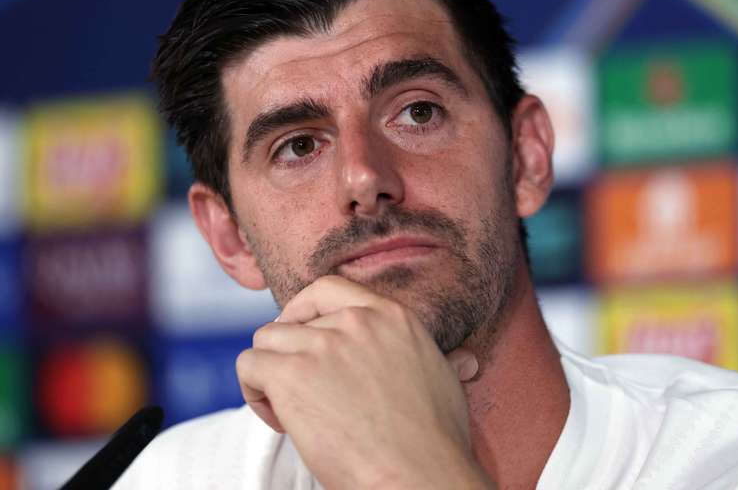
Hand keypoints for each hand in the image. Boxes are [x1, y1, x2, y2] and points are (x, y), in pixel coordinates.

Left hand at [236, 275, 492, 488]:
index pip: (329, 289)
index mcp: (392, 317)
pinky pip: (249, 366)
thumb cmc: (436, 442)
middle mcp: (356, 321)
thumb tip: (467, 360)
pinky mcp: (293, 374)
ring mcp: (322, 344)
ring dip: (270, 374)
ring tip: (291, 411)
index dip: (305, 311)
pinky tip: (282, 421)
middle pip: (292, 319)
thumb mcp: (445, 381)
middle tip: (300, 388)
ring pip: (266, 341)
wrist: (419, 476)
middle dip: (289, 352)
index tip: (302, 338)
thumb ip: (442, 359)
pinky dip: (254, 393)